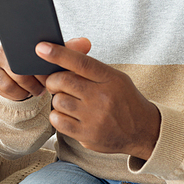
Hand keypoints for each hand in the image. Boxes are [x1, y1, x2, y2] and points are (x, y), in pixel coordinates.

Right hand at [0, 38, 91, 100]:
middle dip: (39, 78)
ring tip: (38, 88)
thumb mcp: (55, 55)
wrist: (17, 68)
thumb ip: (70, 49)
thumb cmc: (40, 61)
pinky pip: (7, 89)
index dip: (44, 63)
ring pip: (15, 79)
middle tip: (49, 84)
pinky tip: (25, 92)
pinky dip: (19, 94)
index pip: (33, 48)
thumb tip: (86, 43)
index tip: (53, 73)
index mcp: (21, 36)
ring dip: (30, 87)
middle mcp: (5, 46)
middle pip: (23, 66)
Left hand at [37, 41, 159, 159]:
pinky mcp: (87, 134)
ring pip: (58, 101)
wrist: (142, 130)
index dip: (59, 54)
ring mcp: (94, 117)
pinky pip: (58, 121)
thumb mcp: (115, 78)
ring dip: (57, 99)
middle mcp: (102, 97)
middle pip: (62, 81)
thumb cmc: (124, 100)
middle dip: (54, 80)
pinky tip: (67, 115)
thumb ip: (91, 67)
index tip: (41, 48)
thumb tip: (62, 54)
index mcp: (110, 78)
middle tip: (58, 84)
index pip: (81, 62)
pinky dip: (57, 116)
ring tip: (68, 101)